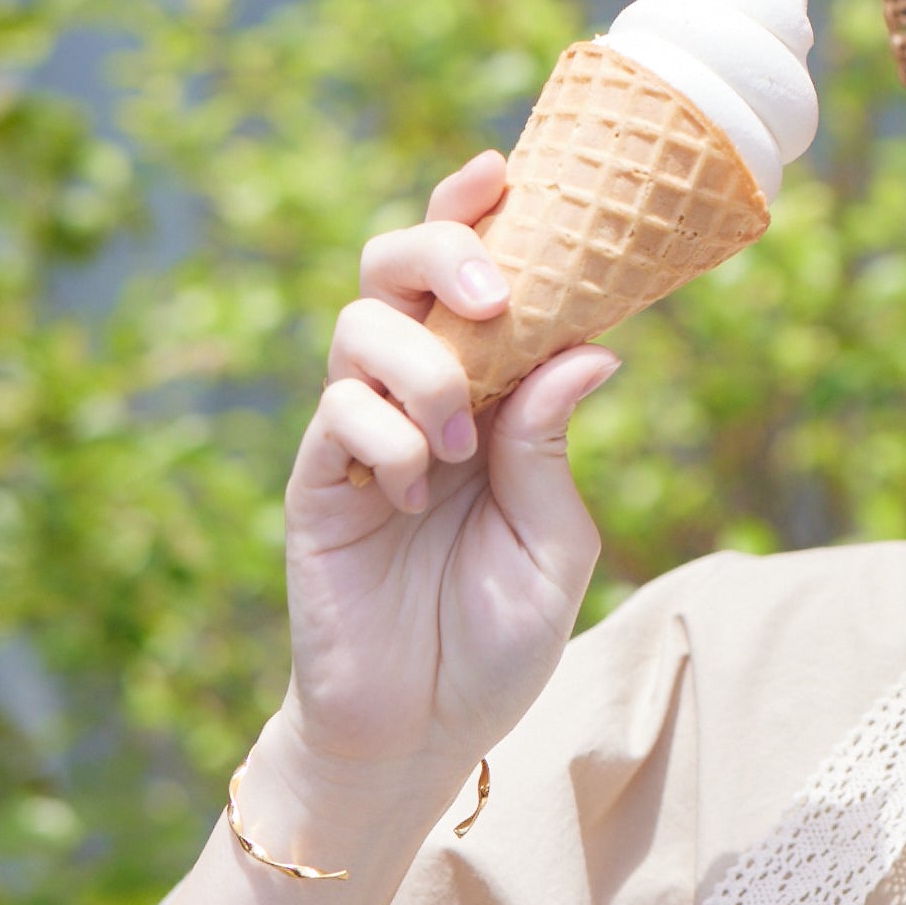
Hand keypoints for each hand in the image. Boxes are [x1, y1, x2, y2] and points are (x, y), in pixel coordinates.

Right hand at [280, 152, 616, 819]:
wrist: (422, 733)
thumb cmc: (495, 639)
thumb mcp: (554, 543)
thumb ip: (553, 448)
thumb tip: (590, 347)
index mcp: (484, 393)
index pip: (471, 278)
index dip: (477, 213)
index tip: (505, 171)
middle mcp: (415, 396)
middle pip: (396, 268)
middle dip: (443, 252)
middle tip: (495, 297)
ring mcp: (357, 436)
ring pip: (359, 328)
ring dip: (424, 367)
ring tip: (461, 447)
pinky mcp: (315, 483)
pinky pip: (335, 415)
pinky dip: (387, 435)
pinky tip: (419, 493)